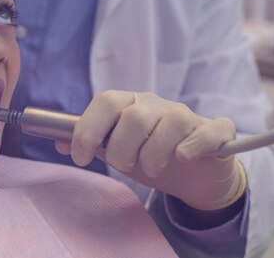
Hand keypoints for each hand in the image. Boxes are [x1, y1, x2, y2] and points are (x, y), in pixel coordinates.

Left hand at [55, 90, 245, 210]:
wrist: (194, 173)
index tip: (80, 157)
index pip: (106, 101)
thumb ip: (92, 144)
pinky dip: (194, 145)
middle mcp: (157, 105)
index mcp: (130, 104)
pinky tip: (183, 158)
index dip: (88, 129)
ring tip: (151, 169)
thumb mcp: (117, 151)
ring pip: (170, 122)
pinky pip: (208, 131)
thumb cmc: (150, 156)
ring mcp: (188, 116)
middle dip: (121, 149)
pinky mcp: (215, 132)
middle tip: (123, 165)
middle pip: (134, 116)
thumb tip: (58, 142)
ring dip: (154, 154)